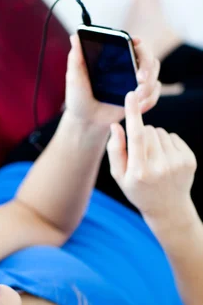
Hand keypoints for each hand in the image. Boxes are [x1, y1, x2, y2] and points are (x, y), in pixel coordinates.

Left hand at [64, 33, 160, 125]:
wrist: (86, 120)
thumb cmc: (78, 97)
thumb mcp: (74, 78)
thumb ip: (76, 58)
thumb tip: (75, 36)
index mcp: (115, 56)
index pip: (134, 44)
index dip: (139, 44)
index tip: (137, 44)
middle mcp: (129, 65)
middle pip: (150, 58)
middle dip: (148, 67)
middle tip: (140, 79)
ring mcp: (136, 81)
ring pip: (155, 75)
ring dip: (149, 86)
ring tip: (136, 98)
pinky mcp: (140, 96)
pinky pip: (154, 94)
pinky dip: (150, 100)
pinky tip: (139, 107)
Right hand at [106, 90, 196, 222]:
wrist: (168, 208)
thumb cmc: (138, 190)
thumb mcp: (119, 176)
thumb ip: (115, 150)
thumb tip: (116, 125)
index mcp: (139, 172)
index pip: (136, 136)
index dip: (133, 114)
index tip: (131, 95)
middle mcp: (160, 167)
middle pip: (148, 130)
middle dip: (141, 134)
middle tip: (141, 154)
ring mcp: (177, 163)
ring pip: (161, 132)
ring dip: (154, 140)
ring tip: (154, 159)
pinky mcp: (189, 160)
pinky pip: (173, 137)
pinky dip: (167, 144)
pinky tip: (165, 160)